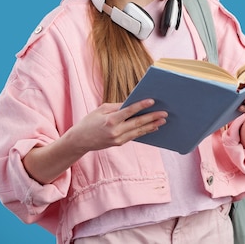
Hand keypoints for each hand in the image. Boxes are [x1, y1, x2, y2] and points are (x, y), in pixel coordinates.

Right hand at [23, 99, 165, 184]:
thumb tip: (132, 103)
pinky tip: (153, 127)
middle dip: (152, 117)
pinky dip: (144, 131)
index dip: (141, 106)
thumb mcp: (101, 109)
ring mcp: (118, 139)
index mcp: (110, 120)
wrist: (80, 141)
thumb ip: (117, 107)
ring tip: (162, 121)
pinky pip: (134, 136)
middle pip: (137, 123)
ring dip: (152, 126)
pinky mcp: (119, 143)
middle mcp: (115, 131)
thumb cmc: (89, 121)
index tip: (152, 101)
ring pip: (138, 131)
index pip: (129, 111)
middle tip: (164, 113)